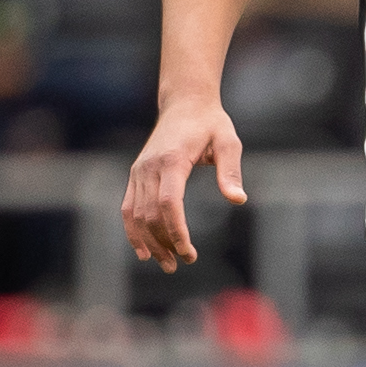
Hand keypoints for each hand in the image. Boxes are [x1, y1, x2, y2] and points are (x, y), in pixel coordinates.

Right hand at [122, 97, 245, 270]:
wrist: (185, 103)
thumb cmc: (211, 123)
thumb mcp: (228, 142)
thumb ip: (231, 171)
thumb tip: (238, 199)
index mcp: (172, 160)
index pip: (168, 203)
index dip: (176, 231)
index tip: (189, 252)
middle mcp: (150, 167)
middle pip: (150, 214)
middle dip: (165, 243)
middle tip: (183, 263)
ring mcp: (139, 171)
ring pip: (136, 215)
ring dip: (149, 242)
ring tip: (167, 263)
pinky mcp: (136, 174)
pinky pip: (128, 207)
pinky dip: (132, 230)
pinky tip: (143, 251)